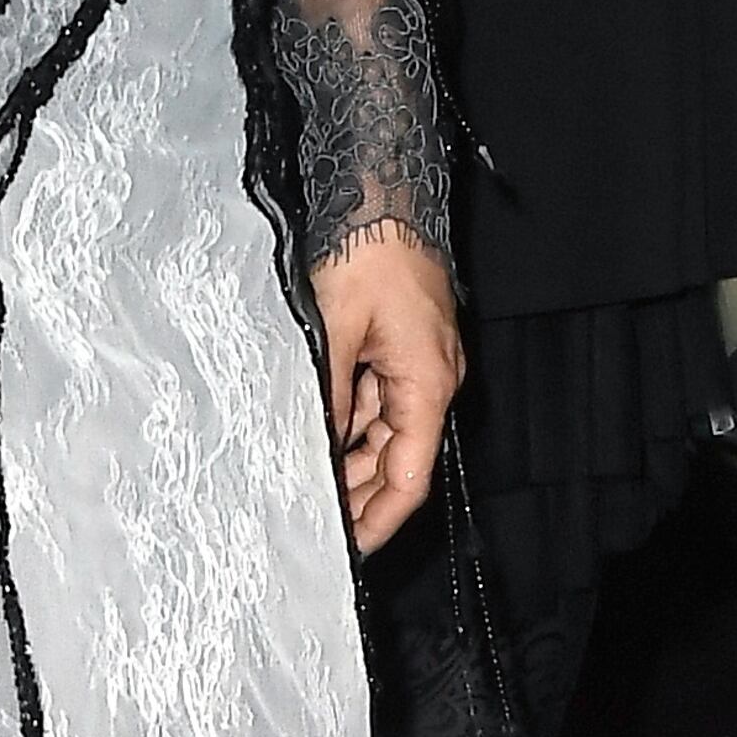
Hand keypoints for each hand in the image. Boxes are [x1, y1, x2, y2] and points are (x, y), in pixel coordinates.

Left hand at [314, 220, 461, 556]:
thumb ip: (324, 395)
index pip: (408, 478)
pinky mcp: (401, 343)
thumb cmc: (367, 249)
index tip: (350, 548)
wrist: (382, 189)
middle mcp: (431, 378)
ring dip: (348, 456)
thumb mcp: (332, 332)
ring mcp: (418, 361)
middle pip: (398, 459)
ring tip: (304, 482)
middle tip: (314, 521)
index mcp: (427, 384)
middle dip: (358, 494)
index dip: (378, 520)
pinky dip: (347, 418)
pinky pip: (376, 396)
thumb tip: (310, 447)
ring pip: (383, 430)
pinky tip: (313, 429)